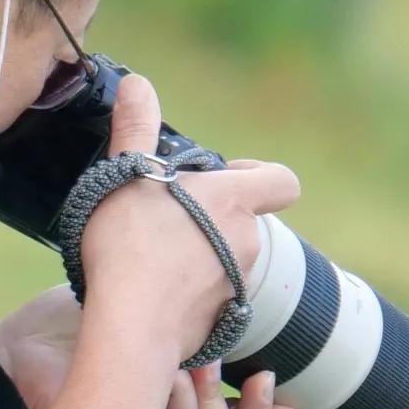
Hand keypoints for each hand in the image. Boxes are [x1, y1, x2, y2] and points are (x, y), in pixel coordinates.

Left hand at [0, 291, 295, 408]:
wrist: (23, 349)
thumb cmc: (71, 322)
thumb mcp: (139, 302)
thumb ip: (183, 302)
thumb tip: (221, 275)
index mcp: (169, 394)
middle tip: (240, 373)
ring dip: (206, 397)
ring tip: (188, 365)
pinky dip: (179, 399)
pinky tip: (166, 373)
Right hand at [70, 72, 299, 378]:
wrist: (133, 325)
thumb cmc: (130, 246)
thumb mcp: (126, 176)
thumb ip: (135, 129)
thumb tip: (137, 83)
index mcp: (235, 200)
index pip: (282, 180)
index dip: (258, 176)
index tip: (222, 178)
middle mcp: (248, 241)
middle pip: (245, 219)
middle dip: (212, 215)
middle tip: (168, 215)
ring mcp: (237, 284)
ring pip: (228, 257)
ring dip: (201, 252)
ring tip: (154, 254)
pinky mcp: (222, 319)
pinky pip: (213, 294)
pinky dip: (192, 289)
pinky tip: (156, 289)